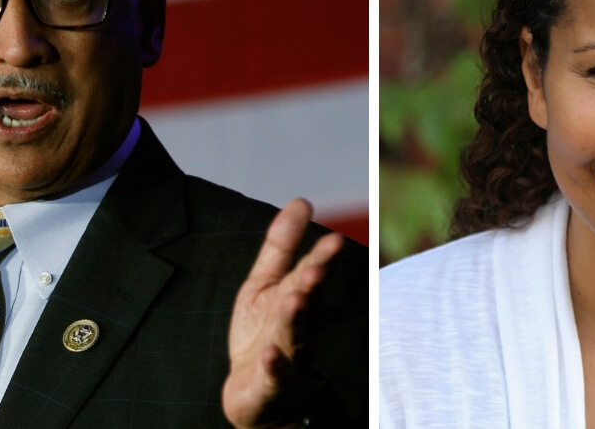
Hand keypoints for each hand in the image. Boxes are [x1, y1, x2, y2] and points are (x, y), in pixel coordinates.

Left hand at [222, 198, 343, 428]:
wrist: (260, 393)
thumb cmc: (265, 331)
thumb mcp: (265, 282)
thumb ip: (282, 245)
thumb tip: (302, 200)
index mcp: (298, 297)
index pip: (309, 273)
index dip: (320, 258)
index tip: (333, 240)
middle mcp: (297, 325)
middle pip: (304, 303)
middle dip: (310, 286)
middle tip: (314, 269)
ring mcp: (286, 355)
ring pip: (292, 335)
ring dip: (294, 318)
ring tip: (294, 299)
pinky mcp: (270, 383)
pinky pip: (274, 375)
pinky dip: (274, 366)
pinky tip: (269, 355)